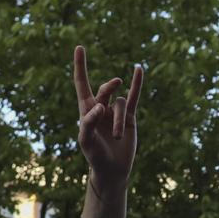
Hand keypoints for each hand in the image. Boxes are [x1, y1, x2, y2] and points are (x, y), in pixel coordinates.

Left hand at [73, 46, 144, 188]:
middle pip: (105, 90)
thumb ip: (89, 122)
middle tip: (104, 111)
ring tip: (117, 137)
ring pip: (120, 103)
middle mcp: (101, 107)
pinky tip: (139, 69)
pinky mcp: (130, 117)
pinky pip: (134, 97)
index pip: (82, 83)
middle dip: (107, 95)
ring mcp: (116, 111)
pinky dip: (137, 83)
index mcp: (86, 109)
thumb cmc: (95, 156)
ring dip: (118, 121)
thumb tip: (100, 106)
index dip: (80, 66)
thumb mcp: (86, 141)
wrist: (112, 169)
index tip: (79, 48)